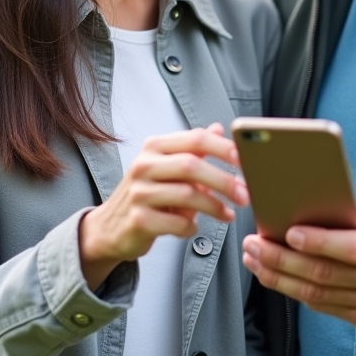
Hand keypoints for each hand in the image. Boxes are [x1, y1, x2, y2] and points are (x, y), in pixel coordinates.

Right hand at [79, 123, 247, 289]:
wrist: (110, 227)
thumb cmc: (147, 194)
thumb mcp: (167, 167)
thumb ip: (193, 150)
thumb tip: (219, 128)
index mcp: (154, 147)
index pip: (195, 139)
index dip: (223, 148)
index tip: (244, 160)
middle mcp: (143, 165)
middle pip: (192, 166)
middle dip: (224, 181)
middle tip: (245, 195)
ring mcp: (139, 192)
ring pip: (187, 195)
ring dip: (214, 207)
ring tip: (228, 214)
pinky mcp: (139, 219)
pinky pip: (178, 222)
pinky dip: (192, 226)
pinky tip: (193, 227)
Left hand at [242, 193, 355, 335]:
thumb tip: (355, 208)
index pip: (354, 248)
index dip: (320, 242)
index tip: (289, 231)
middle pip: (327, 274)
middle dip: (283, 259)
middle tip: (255, 243)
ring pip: (318, 295)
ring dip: (279, 278)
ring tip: (255, 259)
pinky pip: (324, 307)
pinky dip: (295, 292)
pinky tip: (276, 276)